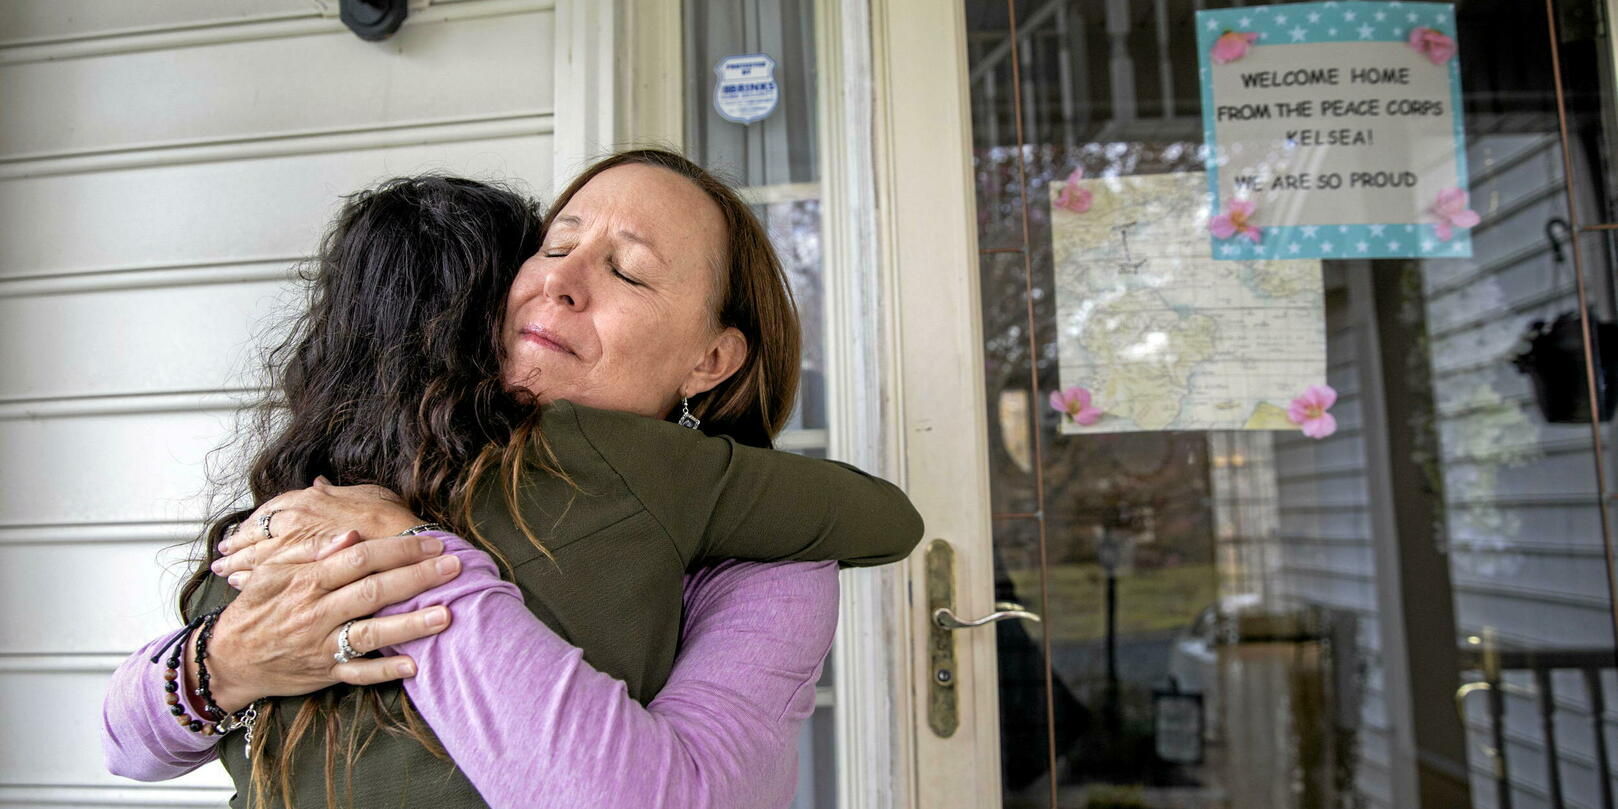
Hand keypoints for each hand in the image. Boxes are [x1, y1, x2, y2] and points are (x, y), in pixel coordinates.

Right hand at [195, 530, 461, 711]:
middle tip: (454, 568)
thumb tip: (350, 535)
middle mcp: (316, 612)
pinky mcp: (324, 673)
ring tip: (445, 615)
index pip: (360, 559)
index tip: (432, 543)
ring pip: (371, 633)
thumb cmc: (255, 610)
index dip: (398, 550)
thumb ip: (310, 553)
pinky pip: (358, 674)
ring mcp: (321, 645)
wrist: (228, 659)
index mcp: (306, 581)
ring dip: (410, 625)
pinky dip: (385, 672)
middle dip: (417, 578)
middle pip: (373, 591)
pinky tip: (413, 664)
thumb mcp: (270, 573)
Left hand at [213, 478, 422, 580]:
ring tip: (225, 570)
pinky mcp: (296, 575)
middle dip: (236, 543)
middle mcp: (293, 521)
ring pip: (253, 556)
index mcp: (309, 500)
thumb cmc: (390, 522)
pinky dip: (247, 581)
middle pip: (254, 533)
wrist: (406, 550)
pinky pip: (262, 577)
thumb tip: (318, 483)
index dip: (256, 521)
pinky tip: (239, 585)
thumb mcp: (367, 494)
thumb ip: (337, 492)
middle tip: (222, 552)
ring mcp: (292, 550)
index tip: (244, 528)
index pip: (271, 509)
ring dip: (236, 563)